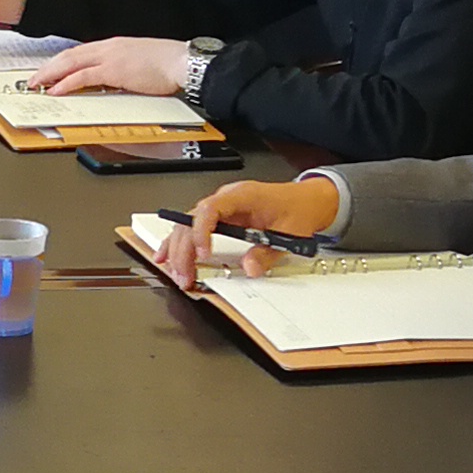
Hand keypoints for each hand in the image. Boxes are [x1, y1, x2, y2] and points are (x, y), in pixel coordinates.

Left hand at [34, 36, 188, 96]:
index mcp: (114, 45)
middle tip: (33, 79)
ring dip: (50, 75)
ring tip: (36, 85)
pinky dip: (66, 83)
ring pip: (70, 63)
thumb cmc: (166, 64)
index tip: (50, 71)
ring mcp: (109, 57)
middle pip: (69, 55)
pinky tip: (55, 90)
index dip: (61, 62)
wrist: (181, 62)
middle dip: (48, 68)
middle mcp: (108, 47)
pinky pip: (82, 77)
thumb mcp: (138, 63)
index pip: (80, 52)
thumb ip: (121, 69)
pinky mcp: (113, 70)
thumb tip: (110, 82)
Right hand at [166, 177, 338, 283]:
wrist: (306, 200)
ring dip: (178, 251)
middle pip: (191, 221)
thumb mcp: (290, 233)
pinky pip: (192, 230)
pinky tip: (166, 257)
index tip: (202, 255)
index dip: (201, 232)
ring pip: (187, 226)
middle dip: (184, 250)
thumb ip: (268, 252)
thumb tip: (249, 268)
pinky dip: (178, 244)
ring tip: (177, 274)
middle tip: (185, 276)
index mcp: (241, 196)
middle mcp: (225, 200)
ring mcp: (220, 208)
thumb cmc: (297, 209)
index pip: (210, 209)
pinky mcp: (219, 219)